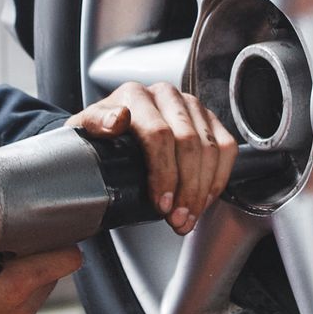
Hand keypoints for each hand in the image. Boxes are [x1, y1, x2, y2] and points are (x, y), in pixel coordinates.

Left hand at [67, 82, 237, 235]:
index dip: (164, 173)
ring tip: (189, 216)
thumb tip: (116, 121)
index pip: (159, 134)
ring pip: (211, 147)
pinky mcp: (209, 119)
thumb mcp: (85, 129)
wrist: (111, 129)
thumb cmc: (99, 135)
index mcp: (136, 96)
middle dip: (186, 188)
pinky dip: (218, 178)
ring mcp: (191, 106)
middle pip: (189, 143)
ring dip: (203, 189)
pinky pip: (227, 147)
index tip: (160, 204)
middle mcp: (166, 95)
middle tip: (177, 218)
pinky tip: (204, 199)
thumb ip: (95, 123)